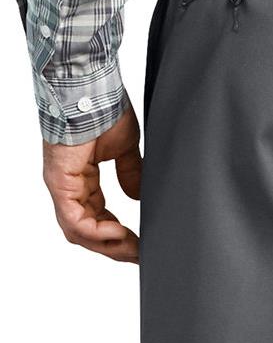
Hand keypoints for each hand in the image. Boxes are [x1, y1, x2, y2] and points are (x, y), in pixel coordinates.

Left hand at [42, 104, 141, 261]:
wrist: (92, 87)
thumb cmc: (104, 108)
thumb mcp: (124, 149)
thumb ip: (130, 173)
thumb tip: (138, 196)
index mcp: (81, 179)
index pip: (96, 220)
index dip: (118, 237)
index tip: (141, 246)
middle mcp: (69, 187)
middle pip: (87, 233)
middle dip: (115, 248)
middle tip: (139, 255)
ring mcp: (62, 187)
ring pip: (79, 233)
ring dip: (108, 245)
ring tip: (132, 248)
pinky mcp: (60, 184)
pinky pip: (76, 220)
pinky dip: (97, 232)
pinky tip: (120, 232)